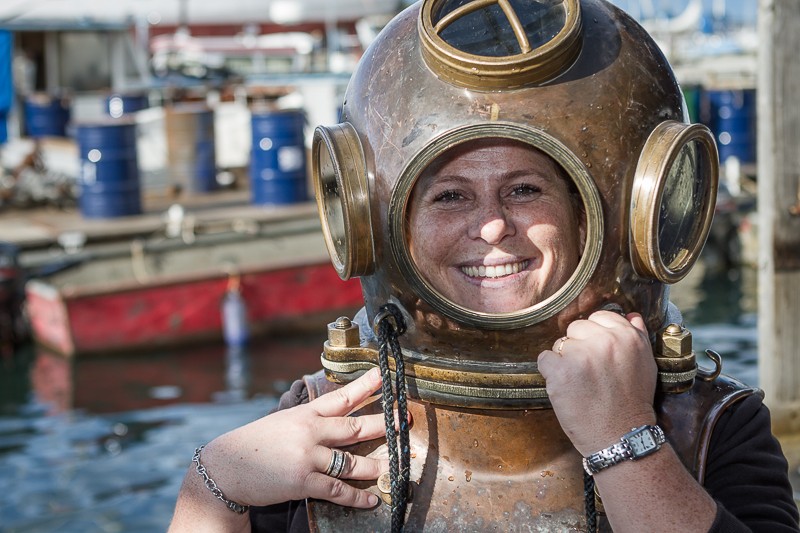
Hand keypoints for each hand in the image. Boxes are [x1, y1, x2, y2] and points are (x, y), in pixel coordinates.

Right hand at [199, 367, 389, 508]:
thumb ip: (310, 420)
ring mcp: (307, 457)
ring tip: (393, 467)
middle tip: (403, 420)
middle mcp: (309, 432)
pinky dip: (357, 497)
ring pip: (352, 462)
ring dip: (375, 466)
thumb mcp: (284, 422)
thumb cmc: (256, 444)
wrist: (225, 468)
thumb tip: (336, 416)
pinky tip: (371, 499)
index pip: (342, 396)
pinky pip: (338, 490)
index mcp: (305, 414)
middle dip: (384, 423)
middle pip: (356, 426)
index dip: (366, 384)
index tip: (385, 374)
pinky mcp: (302, 481)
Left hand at [537, 310, 657, 455]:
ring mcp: (582, 355)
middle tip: (590, 372)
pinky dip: (550, 373)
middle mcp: (606, 341)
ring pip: (560, 344)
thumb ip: (637, 336)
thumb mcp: (646, 364)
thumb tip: (631, 315)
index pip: (599, 317)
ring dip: (565, 361)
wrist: (621, 436)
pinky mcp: (561, 370)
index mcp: (628, 336)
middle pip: (577, 328)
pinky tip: (565, 387)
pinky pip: (544, 359)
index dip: (594, 336)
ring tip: (581, 383)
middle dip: (579, 347)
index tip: (598, 355)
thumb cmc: (633, 403)